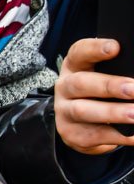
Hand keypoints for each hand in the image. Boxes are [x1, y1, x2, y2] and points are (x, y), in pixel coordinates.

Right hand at [54, 38, 133, 154]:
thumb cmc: (100, 94)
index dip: (95, 49)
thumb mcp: (105, 77)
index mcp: (75, 66)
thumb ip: (119, 72)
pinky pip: (94, 136)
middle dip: (109, 86)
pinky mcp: (71, 134)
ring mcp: (64, 111)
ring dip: (113, 113)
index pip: (80, 52)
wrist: (82, 124)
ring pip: (84, 111)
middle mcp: (65, 87)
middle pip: (81, 83)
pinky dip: (118, 136)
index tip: (115, 47)